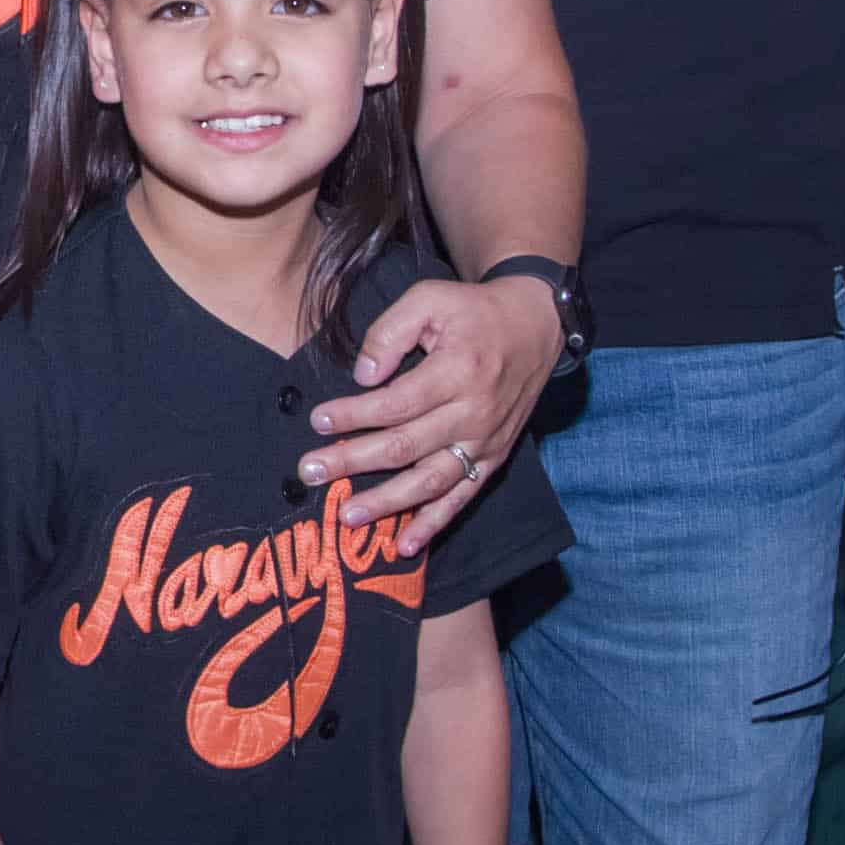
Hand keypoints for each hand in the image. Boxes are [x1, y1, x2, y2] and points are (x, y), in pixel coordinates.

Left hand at [306, 271, 556, 542]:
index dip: (353, 415)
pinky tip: (405, 546)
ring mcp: (485, 441)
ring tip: (347, 516)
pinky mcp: (493, 458)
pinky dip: (434, 525)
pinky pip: (462, 499)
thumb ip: (390, 332)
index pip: (395, 403)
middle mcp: (474, 413)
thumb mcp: (429, 298)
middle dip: (352, 461)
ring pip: (430, 482)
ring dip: (386, 503)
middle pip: (405, 447)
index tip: (317, 421)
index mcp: (457, 372)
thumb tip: (362, 377)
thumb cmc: (474, 312)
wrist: (534, 327)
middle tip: (310, 472)